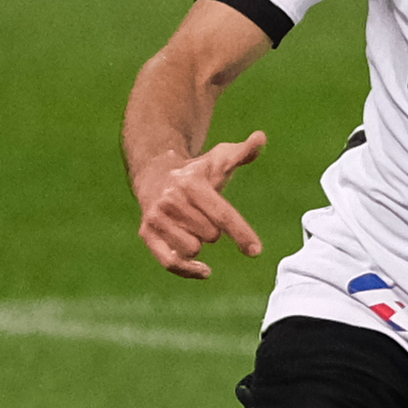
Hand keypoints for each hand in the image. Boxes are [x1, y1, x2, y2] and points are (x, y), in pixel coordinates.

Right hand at [133, 131, 267, 278]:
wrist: (155, 174)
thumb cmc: (197, 171)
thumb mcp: (220, 159)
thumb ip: (243, 152)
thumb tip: (261, 137)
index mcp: (192, 184)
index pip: (222, 214)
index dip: (241, 233)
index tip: (256, 251)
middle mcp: (171, 201)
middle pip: (210, 235)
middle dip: (214, 230)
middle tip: (205, 214)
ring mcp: (156, 218)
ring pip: (193, 249)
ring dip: (199, 243)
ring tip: (193, 225)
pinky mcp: (146, 233)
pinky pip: (170, 263)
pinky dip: (187, 270)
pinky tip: (205, 270)